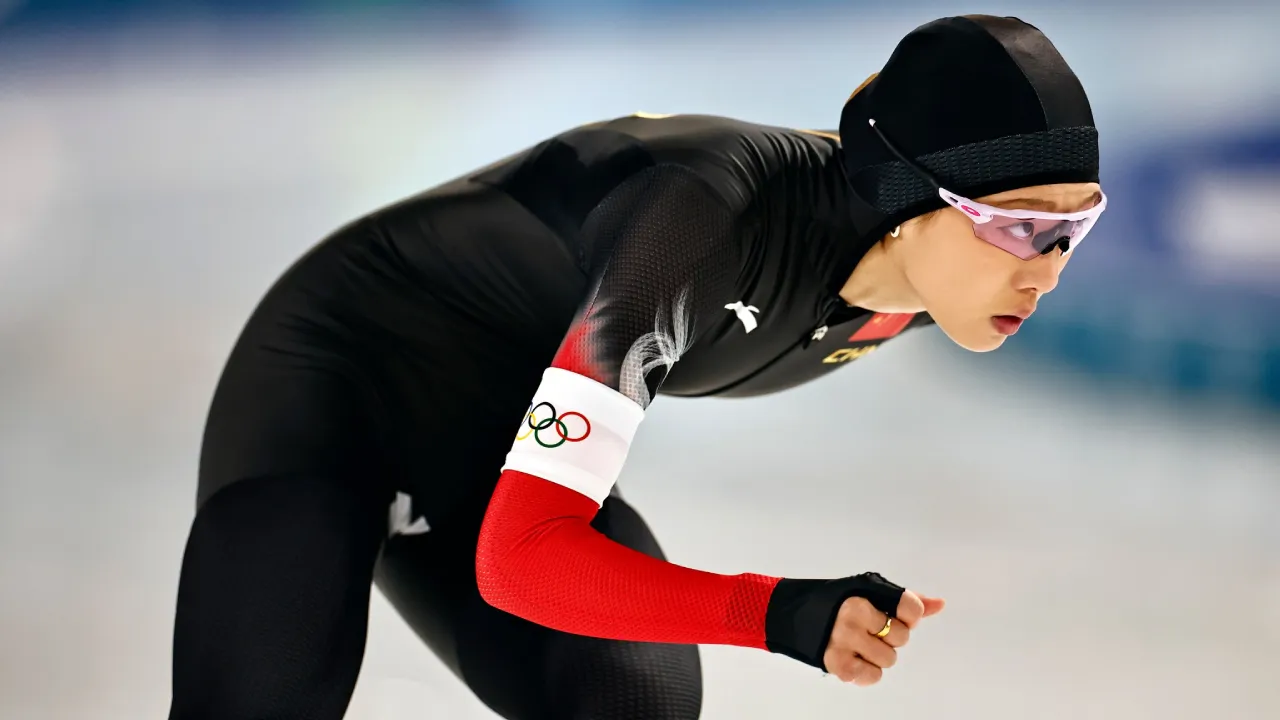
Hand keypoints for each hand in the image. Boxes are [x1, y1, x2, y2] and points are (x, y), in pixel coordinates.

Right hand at [822, 589, 944, 685]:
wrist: (791, 615)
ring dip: (878, 656)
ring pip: (889, 659)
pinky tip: (852, 657)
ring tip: (858, 644)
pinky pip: (873, 676)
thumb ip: (904, 600)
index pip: (911, 608)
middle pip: (902, 637)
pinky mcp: (837, 663)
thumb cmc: (837, 603)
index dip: (908, 616)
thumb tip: (940, 604)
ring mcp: (844, 640)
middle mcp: (853, 615)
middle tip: (869, 630)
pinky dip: (866, 671)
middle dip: (890, 637)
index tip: (893, 615)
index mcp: (863, 593)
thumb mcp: (868, 592)